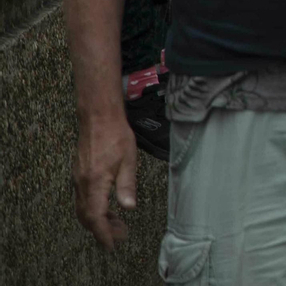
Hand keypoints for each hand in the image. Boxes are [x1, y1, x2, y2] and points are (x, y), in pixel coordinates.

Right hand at [73, 111, 137, 249]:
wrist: (98, 117)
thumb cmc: (116, 135)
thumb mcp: (129, 160)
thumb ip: (127, 185)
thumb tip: (129, 207)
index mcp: (94, 183)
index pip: (95, 217)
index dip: (103, 234)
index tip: (112, 245)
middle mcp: (82, 184)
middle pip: (86, 217)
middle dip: (102, 230)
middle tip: (120, 235)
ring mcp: (78, 179)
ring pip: (82, 209)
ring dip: (97, 220)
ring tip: (116, 223)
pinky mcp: (79, 174)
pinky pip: (82, 198)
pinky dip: (93, 208)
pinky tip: (107, 206)